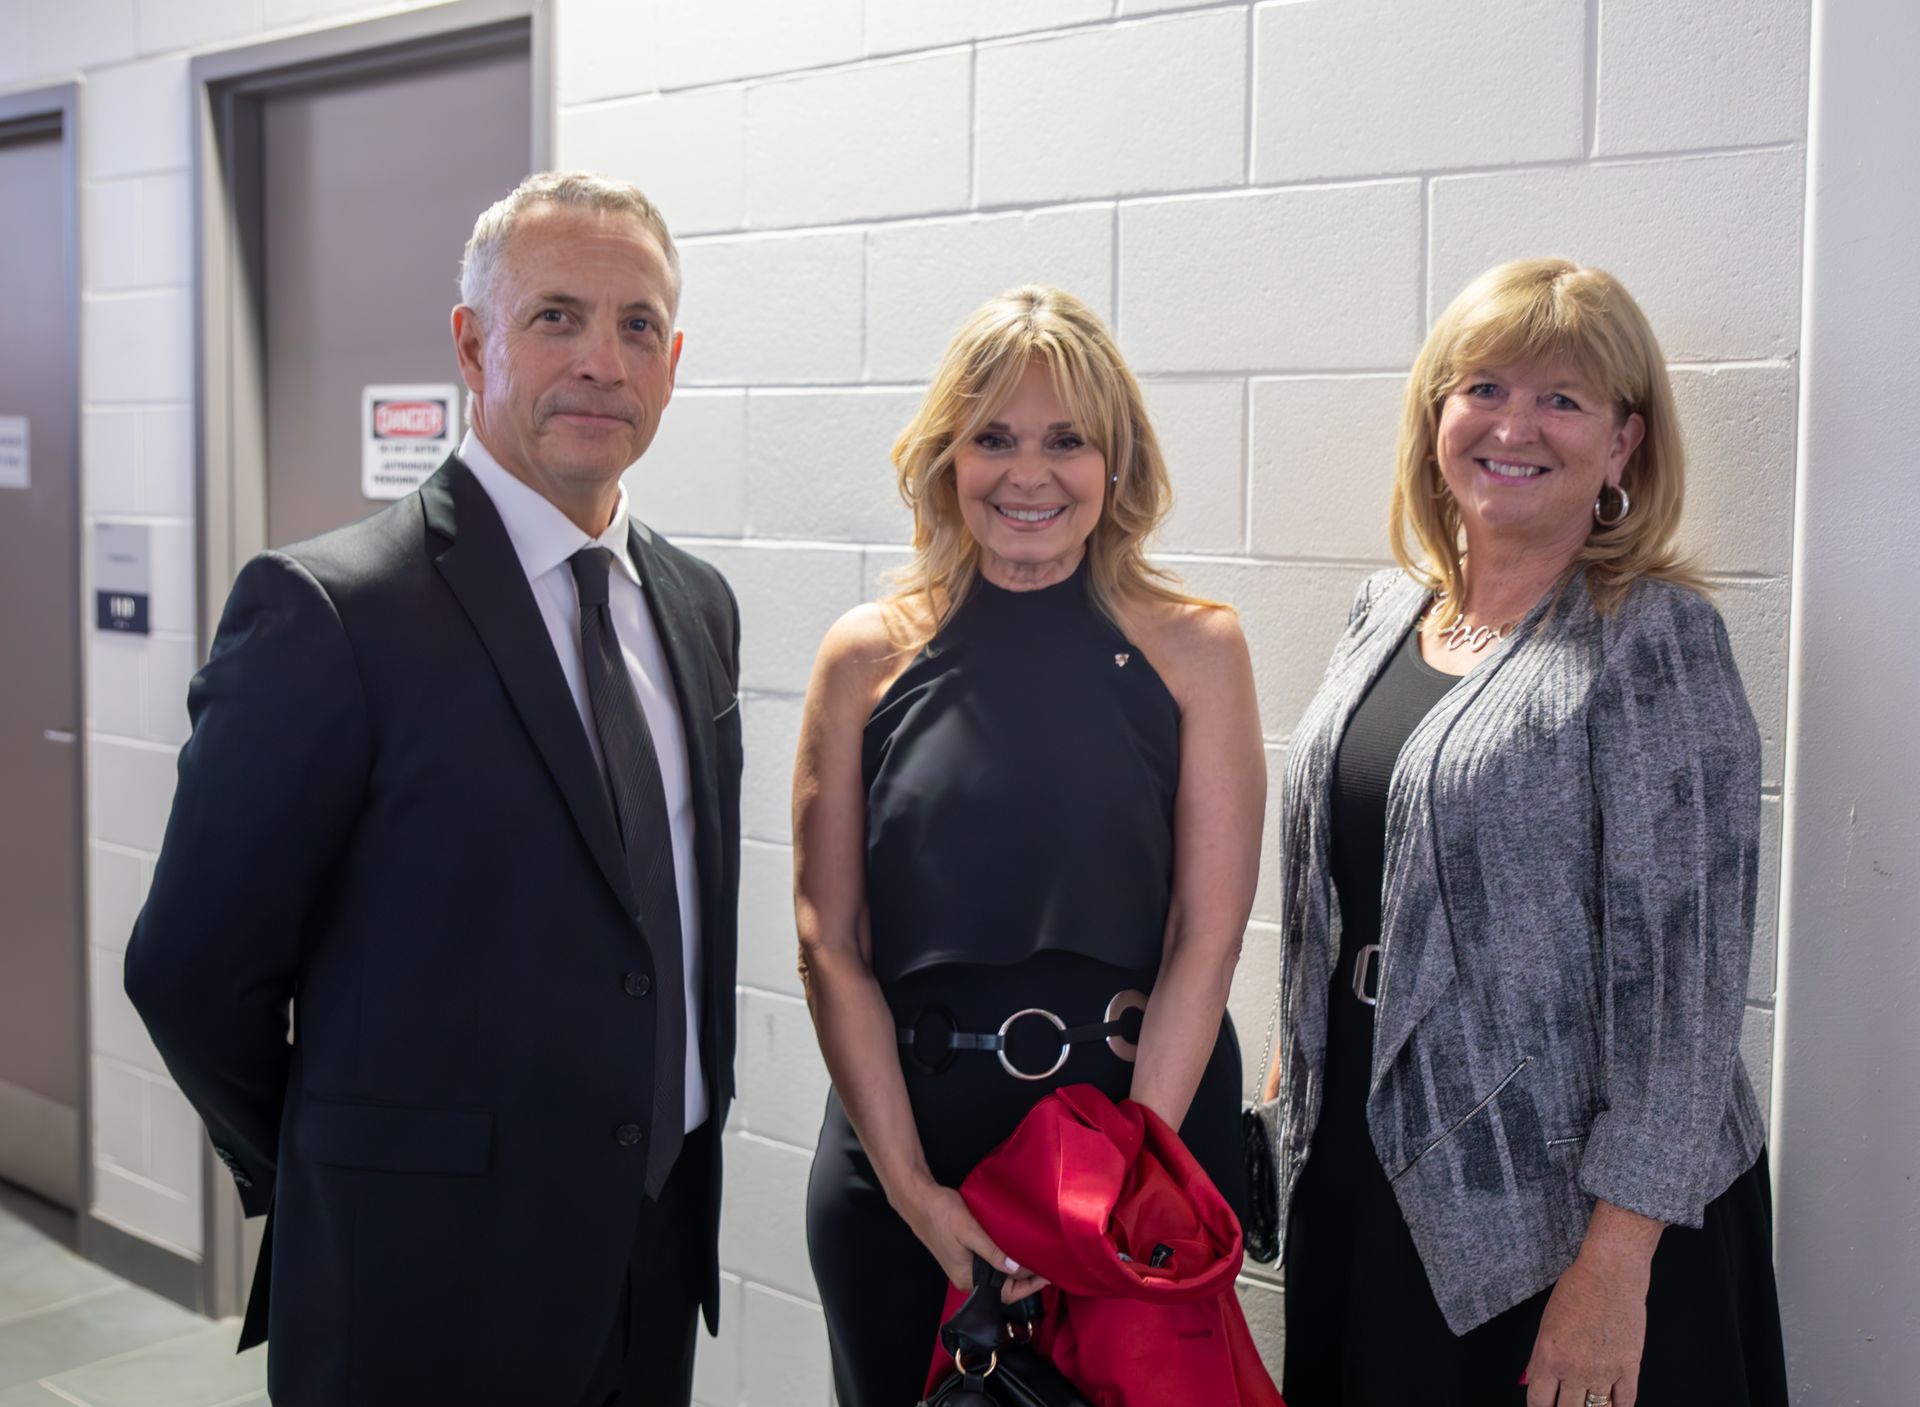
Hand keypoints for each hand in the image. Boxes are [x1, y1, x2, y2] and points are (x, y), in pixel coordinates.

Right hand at [898, 1182, 1049, 1303]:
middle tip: (1048, 1264)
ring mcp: (964, 1266)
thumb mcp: (970, 1231)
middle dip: (1026, 1279)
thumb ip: (993, 1252)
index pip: (1006, 1294)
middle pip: (1003, 1286)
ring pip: (997, 1274)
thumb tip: (1017, 1269)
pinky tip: (1017, 1246)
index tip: (1049, 1275)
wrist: (918, 1199)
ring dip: (1017, 1267)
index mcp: (967, 1279)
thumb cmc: (942, 1214)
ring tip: (1038, 1256)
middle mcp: (966, 1277)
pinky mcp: (964, 1253)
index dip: (1029, 1287)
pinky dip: (1006, 1258)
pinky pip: (990, 1262)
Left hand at [1523, 1252, 1648, 1406]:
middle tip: (1566, 1405)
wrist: (1610, 1274)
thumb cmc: (1576, 1290)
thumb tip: (1533, 1381)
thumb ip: (1540, 1357)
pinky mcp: (1629, 1367)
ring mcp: (1604, 1371)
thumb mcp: (1547, 1324)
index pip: (1539, 1402)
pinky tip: (1612, 1406)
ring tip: (1587, 1404)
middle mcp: (1574, 1369)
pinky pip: (1625, 1402)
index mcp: (1549, 1356)